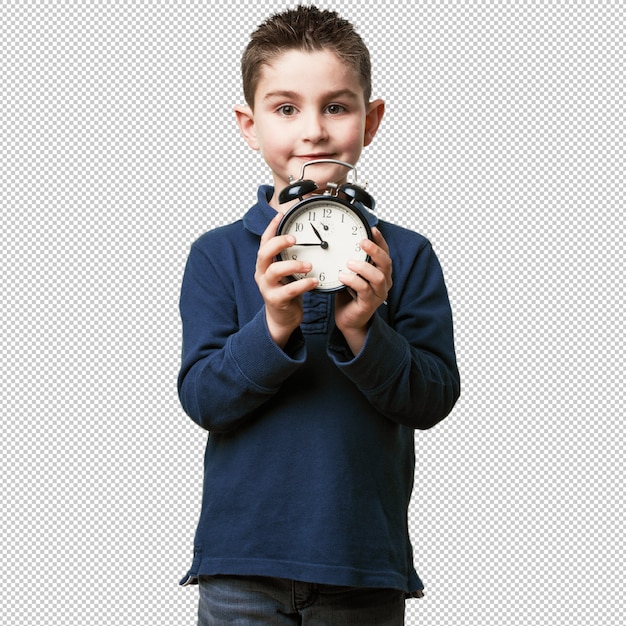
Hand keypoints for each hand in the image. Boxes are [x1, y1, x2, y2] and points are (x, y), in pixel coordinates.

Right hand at [255, 212, 318, 347]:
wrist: (282, 317)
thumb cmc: (286, 291)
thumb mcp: (287, 271)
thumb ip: (291, 257)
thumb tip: (307, 238)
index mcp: (265, 263)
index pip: (264, 241)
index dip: (271, 227)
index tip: (280, 215)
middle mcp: (262, 273)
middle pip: (264, 253)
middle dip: (278, 243)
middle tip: (294, 239)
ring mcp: (267, 287)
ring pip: (274, 271)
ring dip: (293, 265)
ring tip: (309, 265)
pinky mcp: (275, 300)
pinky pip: (288, 291)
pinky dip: (302, 285)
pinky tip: (314, 281)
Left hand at [334, 227, 392, 354]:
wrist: (348, 319)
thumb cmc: (349, 295)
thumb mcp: (351, 273)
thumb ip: (352, 260)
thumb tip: (342, 242)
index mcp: (380, 271)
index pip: (385, 253)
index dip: (380, 240)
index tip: (372, 229)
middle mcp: (383, 281)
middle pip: (386, 263)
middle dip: (375, 250)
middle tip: (362, 242)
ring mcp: (378, 293)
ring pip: (378, 277)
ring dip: (363, 267)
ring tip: (349, 263)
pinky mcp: (369, 303)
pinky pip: (365, 290)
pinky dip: (353, 281)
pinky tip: (343, 277)